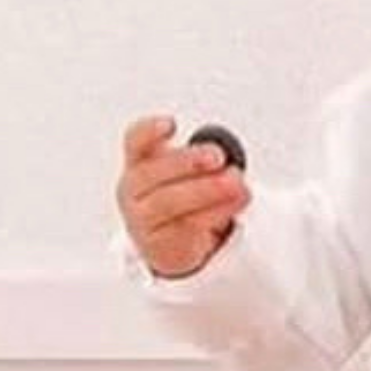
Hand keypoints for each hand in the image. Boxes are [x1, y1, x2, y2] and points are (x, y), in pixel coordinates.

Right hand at [118, 115, 250, 278]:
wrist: (171, 240)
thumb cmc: (182, 192)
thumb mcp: (191, 171)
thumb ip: (206, 162)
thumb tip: (230, 168)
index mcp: (139, 162)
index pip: (135, 141)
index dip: (150, 131)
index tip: (172, 124)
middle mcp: (133, 190)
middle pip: (152, 174)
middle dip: (188, 162)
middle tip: (218, 156)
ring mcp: (141, 220)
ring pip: (169, 203)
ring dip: (206, 190)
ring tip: (236, 183)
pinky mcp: (158, 246)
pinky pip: (188, 228)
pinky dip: (216, 213)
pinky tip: (234, 203)